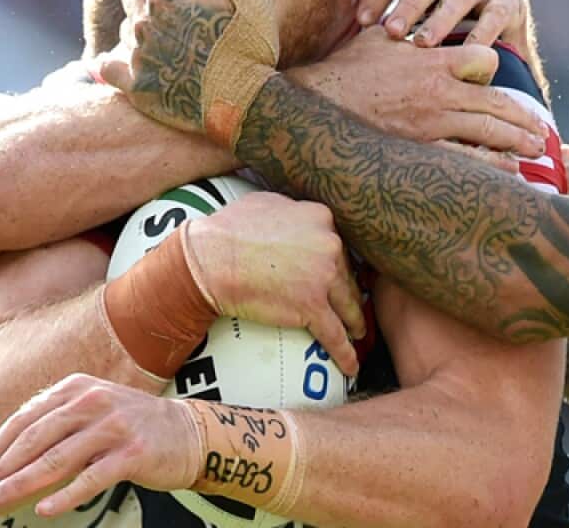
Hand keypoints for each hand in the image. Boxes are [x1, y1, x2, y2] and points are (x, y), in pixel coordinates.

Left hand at [0, 374, 197, 516]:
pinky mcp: (132, 454)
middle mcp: (92, 402)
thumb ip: (56, 422)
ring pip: (56, 460)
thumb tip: (7, 452)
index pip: (25, 418)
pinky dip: (65, 496)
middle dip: (2, 467)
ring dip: (21, 483)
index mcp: (77, 388)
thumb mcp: (92, 409)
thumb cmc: (132, 426)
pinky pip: (90, 479)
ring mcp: (113, 427)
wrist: (189, 433)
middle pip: (35, 439)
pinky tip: (45, 509)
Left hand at [101, 0, 266, 135]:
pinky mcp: (137, 88)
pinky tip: (110, 62)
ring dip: (133, 25)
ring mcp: (138, 57)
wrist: (243, 102)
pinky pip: (109, 68)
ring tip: (147, 28)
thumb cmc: (249, 47)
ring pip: (124, 30)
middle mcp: (144, 25)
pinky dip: (109, 63)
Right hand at [188, 192, 363, 374]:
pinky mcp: (313, 307)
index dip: (339, 261)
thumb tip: (296, 214)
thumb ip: (291, 209)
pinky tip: (351, 367)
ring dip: (355, 320)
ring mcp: (324, 277)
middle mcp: (330, 245)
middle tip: (351, 304)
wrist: (210, 259)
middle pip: (347, 274)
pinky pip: (335, 334)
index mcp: (320, 218)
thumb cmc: (228, 230)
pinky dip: (345, 353)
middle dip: (349, 291)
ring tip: (358, 332)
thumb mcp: (266, 202)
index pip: (338, 243)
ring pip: (348, 304)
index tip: (339, 272)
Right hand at [288, 26, 547, 156]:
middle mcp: (438, 92)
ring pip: (489, 131)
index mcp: (432, 60)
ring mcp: (431, 124)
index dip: (493, 68)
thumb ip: (408, 20)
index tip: (490, 76)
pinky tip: (508, 169)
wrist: (317, 104)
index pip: (486, 61)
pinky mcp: (419, 149)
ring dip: (517, 141)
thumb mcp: (380, 33)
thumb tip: (419, 2)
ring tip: (534, 148)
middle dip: (523, 116)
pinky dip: (491, 165)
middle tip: (540, 128)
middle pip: (498, 102)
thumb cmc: (346, 67)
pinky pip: (465, 159)